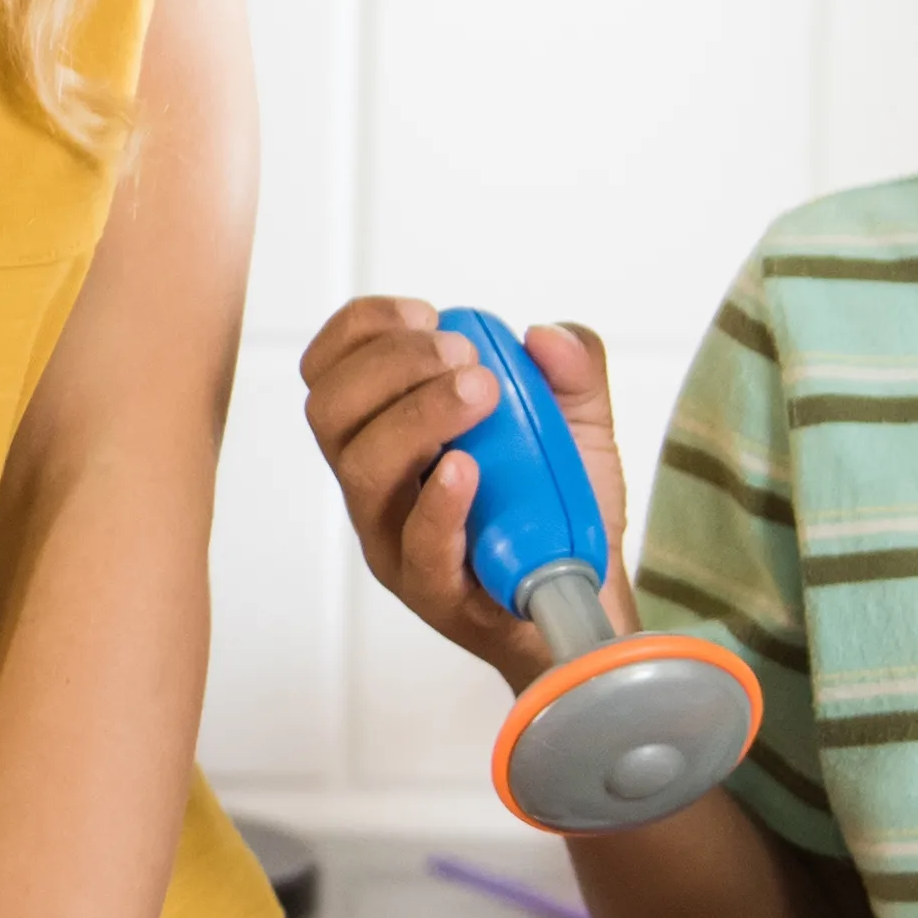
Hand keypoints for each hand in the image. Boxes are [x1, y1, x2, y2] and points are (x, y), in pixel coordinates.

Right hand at [296, 297, 623, 686]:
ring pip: (361, 469)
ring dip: (416, 416)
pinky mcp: (431, 591)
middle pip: (330, 410)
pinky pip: (416, 544)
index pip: (331, 369)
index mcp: (386, 435)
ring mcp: (394, 539)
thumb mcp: (577, 427)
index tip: (427, 313)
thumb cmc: (557, 515)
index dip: (363, 328)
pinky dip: (438, 501)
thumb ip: (573, 373)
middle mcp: (375, 484)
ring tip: (482, 394)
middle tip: (463, 356)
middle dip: (391, 363)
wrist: (588, 604)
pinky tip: (468, 469)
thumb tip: (546, 337)